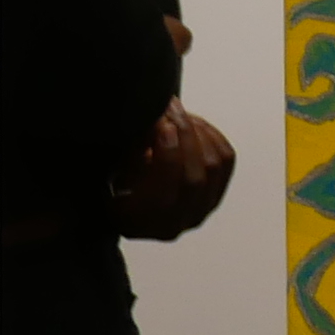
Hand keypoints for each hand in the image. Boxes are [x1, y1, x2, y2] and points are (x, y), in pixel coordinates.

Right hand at [109, 104, 237, 242]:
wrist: (131, 196)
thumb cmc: (112, 177)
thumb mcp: (109, 167)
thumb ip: (129, 152)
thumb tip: (156, 124)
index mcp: (138, 224)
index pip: (164, 197)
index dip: (167, 158)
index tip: (162, 125)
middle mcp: (173, 225)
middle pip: (194, 180)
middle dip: (184, 137)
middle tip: (171, 109)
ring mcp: (199, 211)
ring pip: (214, 167)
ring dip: (197, 132)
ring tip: (178, 113)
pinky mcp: (216, 194)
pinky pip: (226, 159)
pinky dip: (211, 135)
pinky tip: (192, 122)